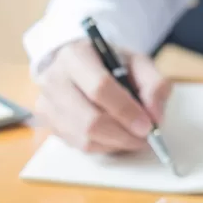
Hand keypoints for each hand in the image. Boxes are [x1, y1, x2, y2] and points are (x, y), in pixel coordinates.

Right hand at [35, 40, 171, 152]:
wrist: (76, 66)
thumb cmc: (108, 64)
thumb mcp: (137, 63)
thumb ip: (154, 85)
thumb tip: (155, 117)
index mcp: (75, 56)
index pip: (99, 88)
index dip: (126, 111)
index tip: (147, 125)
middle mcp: (53, 80)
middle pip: (89, 120)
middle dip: (122, 135)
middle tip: (143, 138)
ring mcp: (46, 104)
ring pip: (84, 138)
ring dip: (115, 143)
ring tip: (131, 137)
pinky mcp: (47, 123)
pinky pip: (79, 145)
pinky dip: (103, 145)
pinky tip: (113, 136)